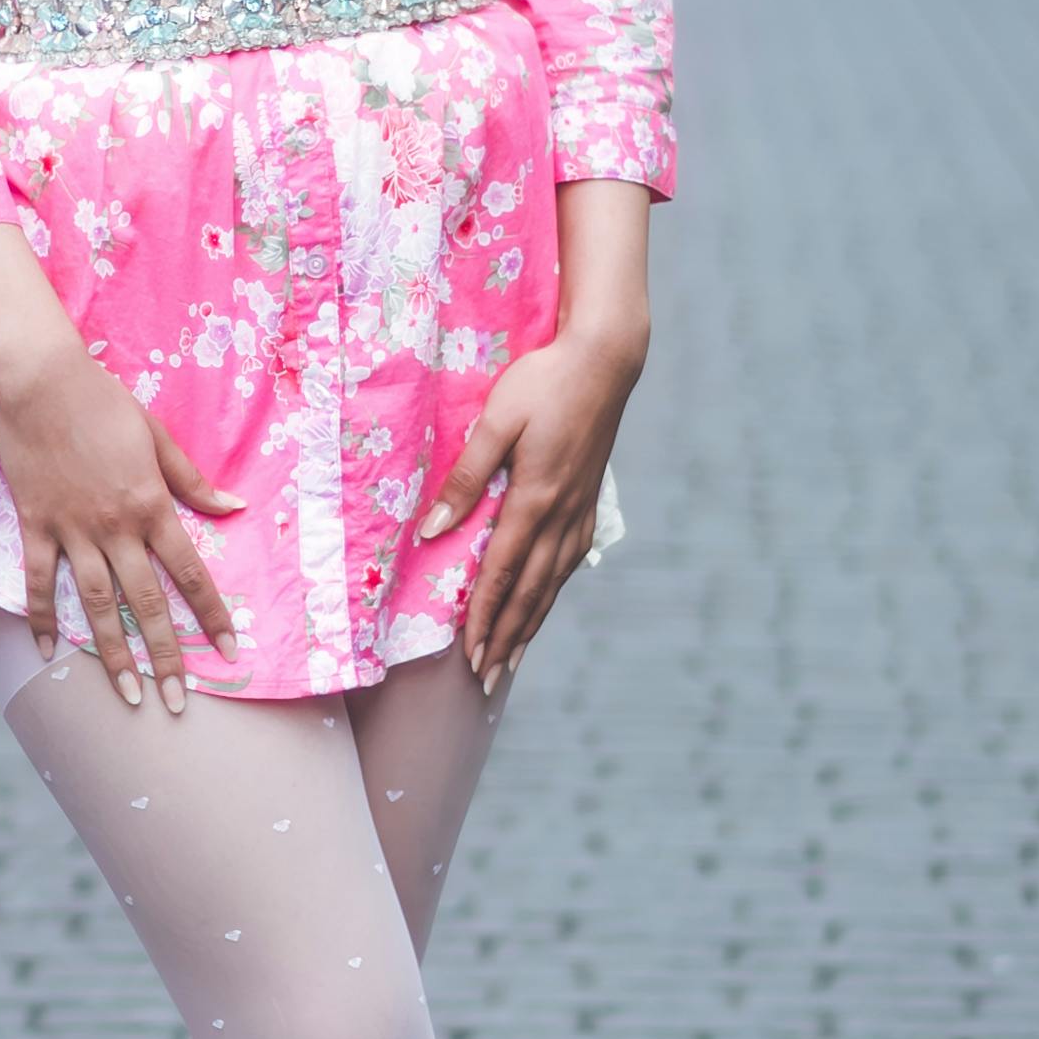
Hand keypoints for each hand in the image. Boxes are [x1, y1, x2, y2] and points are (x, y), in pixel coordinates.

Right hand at [0, 342, 242, 712]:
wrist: (43, 381)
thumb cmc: (106, 403)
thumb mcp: (158, 437)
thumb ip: (193, 481)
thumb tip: (235, 507)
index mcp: (151, 505)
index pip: (189, 572)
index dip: (211, 615)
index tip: (229, 651)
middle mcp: (115, 527)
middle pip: (145, 602)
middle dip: (164, 655)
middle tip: (177, 701)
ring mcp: (72, 530)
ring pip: (94, 604)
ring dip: (112, 652)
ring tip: (127, 694)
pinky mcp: (35, 525)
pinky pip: (38, 581)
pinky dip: (41, 617)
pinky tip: (50, 652)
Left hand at [417, 324, 641, 690]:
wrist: (605, 359)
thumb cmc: (544, 381)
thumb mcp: (496, 419)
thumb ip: (467, 475)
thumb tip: (434, 527)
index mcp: (535, 498)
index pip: (503, 573)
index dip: (484, 618)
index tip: (468, 655)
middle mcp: (561, 514)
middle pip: (530, 592)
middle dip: (505, 638)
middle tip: (485, 678)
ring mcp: (580, 509)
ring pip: (553, 583)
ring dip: (530, 625)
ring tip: (511, 660)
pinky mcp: (589, 499)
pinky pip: (569, 561)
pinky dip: (553, 593)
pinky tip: (545, 604)